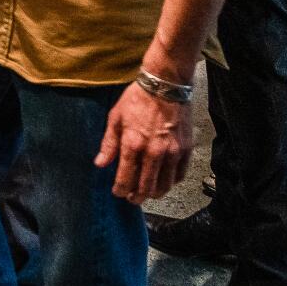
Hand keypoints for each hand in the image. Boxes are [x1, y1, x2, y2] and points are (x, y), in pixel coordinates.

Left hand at [96, 81, 192, 202]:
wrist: (165, 86)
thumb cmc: (138, 100)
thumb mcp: (116, 118)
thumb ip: (109, 144)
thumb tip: (100, 164)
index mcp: (133, 144)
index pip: (126, 178)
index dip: (121, 189)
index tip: (118, 192)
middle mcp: (154, 152)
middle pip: (146, 186)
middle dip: (137, 196)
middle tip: (133, 198)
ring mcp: (172, 152)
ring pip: (164, 185)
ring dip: (155, 193)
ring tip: (147, 193)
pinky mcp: (185, 150)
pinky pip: (179, 175)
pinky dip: (171, 182)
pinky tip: (164, 181)